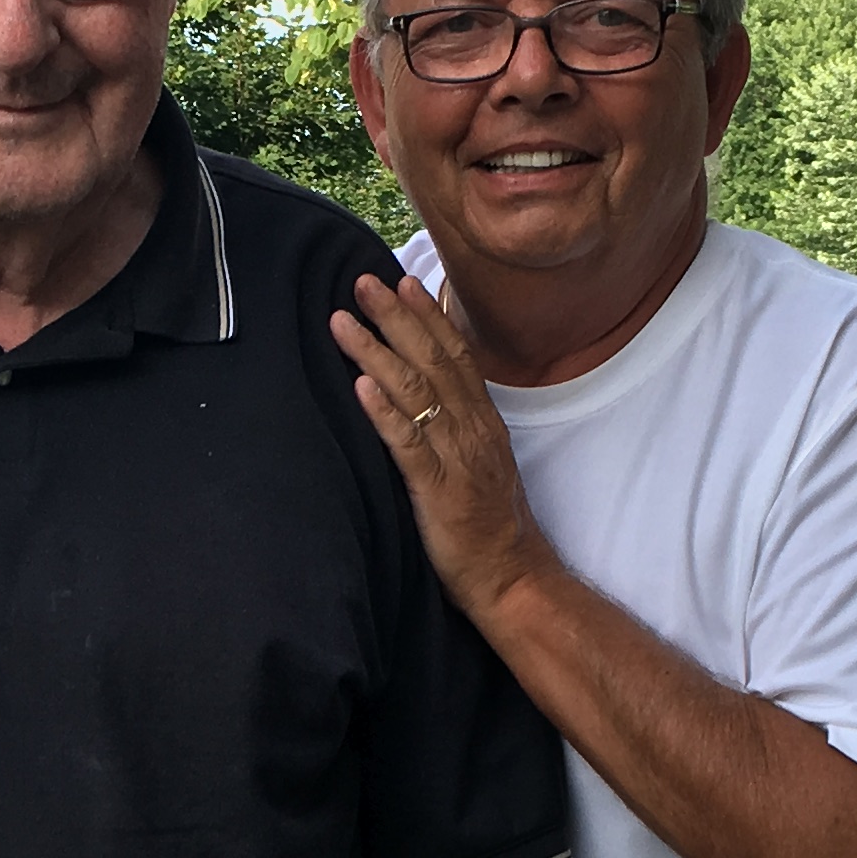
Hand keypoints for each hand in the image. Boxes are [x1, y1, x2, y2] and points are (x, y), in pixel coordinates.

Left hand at [330, 272, 562, 620]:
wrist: (512, 577)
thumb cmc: (489, 526)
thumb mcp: (477, 466)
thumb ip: (455, 430)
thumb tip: (424, 402)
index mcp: (482, 423)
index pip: (456, 356)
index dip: (429, 316)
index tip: (404, 280)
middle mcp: (473, 430)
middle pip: (434, 360)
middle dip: (396, 317)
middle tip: (363, 281)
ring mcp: (457, 458)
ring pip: (416, 392)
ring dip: (377, 352)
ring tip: (344, 322)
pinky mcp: (439, 490)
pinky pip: (410, 444)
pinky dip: (385, 412)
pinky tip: (361, 387)